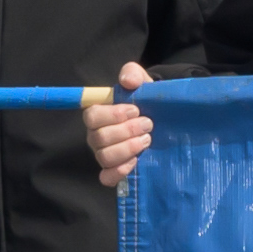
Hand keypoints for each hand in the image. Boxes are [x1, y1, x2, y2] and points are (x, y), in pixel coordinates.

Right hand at [85, 61, 153, 187]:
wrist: (161, 117)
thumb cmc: (145, 99)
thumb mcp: (142, 81)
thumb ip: (132, 74)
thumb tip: (127, 81)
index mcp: (99, 113)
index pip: (91, 116)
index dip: (113, 114)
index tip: (136, 109)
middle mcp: (96, 135)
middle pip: (99, 138)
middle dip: (127, 131)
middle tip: (148, 124)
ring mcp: (103, 154)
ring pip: (104, 157)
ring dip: (127, 148)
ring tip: (147, 140)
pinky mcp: (113, 170)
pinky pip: (107, 177)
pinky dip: (120, 171)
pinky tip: (136, 161)